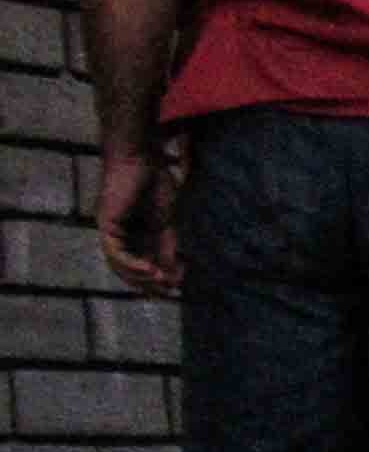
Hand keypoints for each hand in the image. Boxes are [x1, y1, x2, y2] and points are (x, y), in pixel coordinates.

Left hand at [97, 147, 180, 294]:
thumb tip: (173, 274)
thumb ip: (167, 248)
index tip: (178, 288)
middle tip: (169, 292)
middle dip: (148, 284)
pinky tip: (150, 270)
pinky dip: (132, 265)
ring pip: (120, 266)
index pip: (143, 265)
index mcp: (135, 235)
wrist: (143, 159)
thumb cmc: (156, 183)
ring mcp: (111, 230)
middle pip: (129, 270)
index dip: (158, 280)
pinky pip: (115, 254)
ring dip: (140, 278)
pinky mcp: (107, 224)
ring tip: (161, 282)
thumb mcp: (167, 224)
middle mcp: (120, 235)